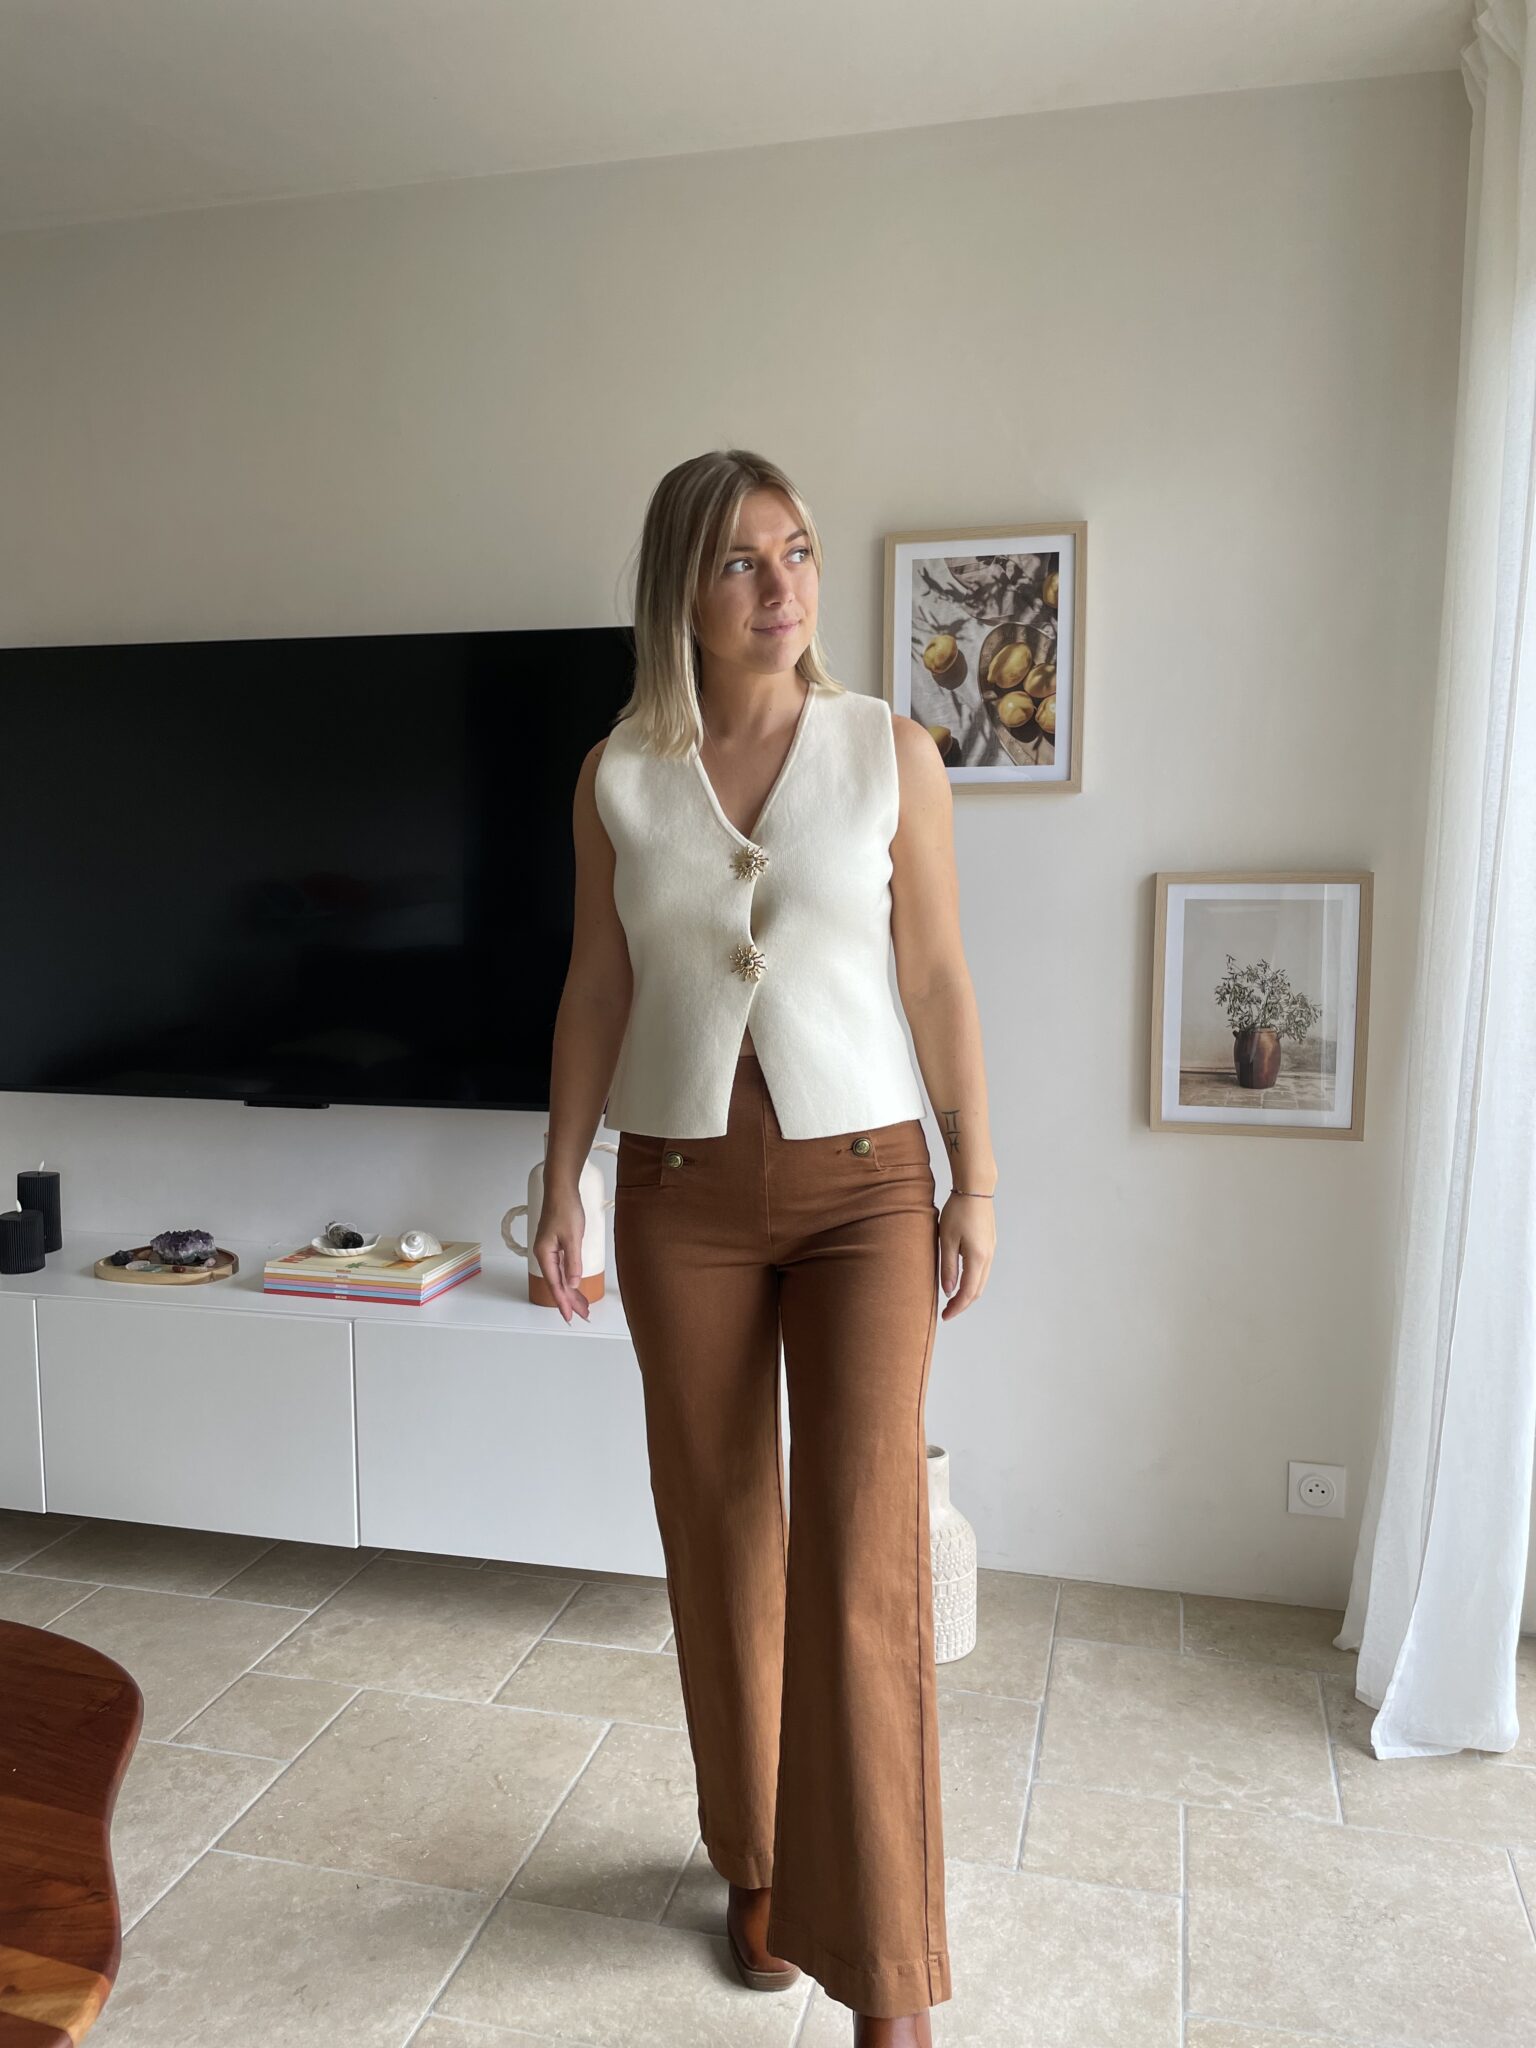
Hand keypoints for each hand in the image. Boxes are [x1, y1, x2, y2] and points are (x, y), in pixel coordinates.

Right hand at [532, 1192, 591, 1323]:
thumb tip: (572, 1284)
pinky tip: (574, 1285)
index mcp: (544, 1254)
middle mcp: (543, 1254)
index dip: (563, 1301)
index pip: (554, 1284)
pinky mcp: (554, 1245)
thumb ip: (573, 1263)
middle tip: (582, 1314)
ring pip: (559, 1276)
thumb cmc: (565, 1208)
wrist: (561, 1189)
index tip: (569, 1316)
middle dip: (570, 1300)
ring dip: (570, 1291)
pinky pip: (561, 1268)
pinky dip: (569, 1278)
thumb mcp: (573, 1238)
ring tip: (582, 1305)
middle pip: (557, 1283)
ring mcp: (548, 1250)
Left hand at [938, 1191, 993, 1318]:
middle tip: (947, 1312)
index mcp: (977, 1259)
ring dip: (968, 1293)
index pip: (968, 1292)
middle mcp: (988, 1258)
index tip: (944, 1317)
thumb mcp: (946, 1240)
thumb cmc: (958, 1211)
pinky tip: (961, 1280)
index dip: (957, 1307)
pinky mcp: (989, 1244)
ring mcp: (991, 1250)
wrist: (976, 1189)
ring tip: (952, 1299)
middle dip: (962, 1304)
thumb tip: (948, 1291)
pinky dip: (973, 1281)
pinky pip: (983, 1270)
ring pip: (981, 1281)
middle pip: (977, 1290)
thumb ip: (948, 1267)